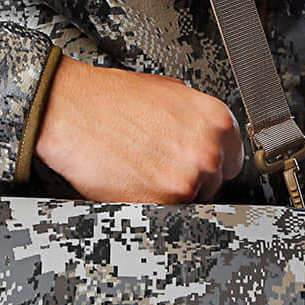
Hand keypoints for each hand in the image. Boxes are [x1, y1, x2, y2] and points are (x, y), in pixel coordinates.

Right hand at [32, 57, 245, 202]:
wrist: (71, 110)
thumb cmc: (110, 98)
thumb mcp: (168, 91)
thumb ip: (196, 117)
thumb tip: (206, 134)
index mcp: (215, 119)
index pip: (233, 158)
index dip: (211, 162)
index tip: (196, 164)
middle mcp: (207, 150)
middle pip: (213, 182)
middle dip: (190, 177)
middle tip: (160, 164)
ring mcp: (186, 179)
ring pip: (191, 201)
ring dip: (170, 192)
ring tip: (142, 170)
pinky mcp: (161, 201)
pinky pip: (166, 213)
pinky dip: (150, 203)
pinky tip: (132, 180)